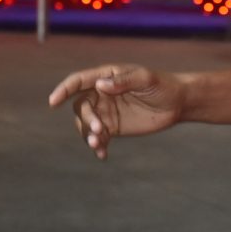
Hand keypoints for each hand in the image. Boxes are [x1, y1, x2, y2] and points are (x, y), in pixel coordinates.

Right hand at [48, 64, 185, 159]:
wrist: (177, 103)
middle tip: (101, 130)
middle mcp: (102, 94)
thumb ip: (124, 81)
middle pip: (81, 107)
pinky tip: (102, 155)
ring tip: (99, 144)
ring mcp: (106, 111)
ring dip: (88, 135)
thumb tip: (100, 86)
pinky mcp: (113, 127)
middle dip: (87, 119)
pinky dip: (97, 146)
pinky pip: (98, 138)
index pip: (79, 81)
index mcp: (106, 77)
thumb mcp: (146, 79)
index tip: (53, 102)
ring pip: (85, 124)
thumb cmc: (163, 85)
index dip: (64, 90)